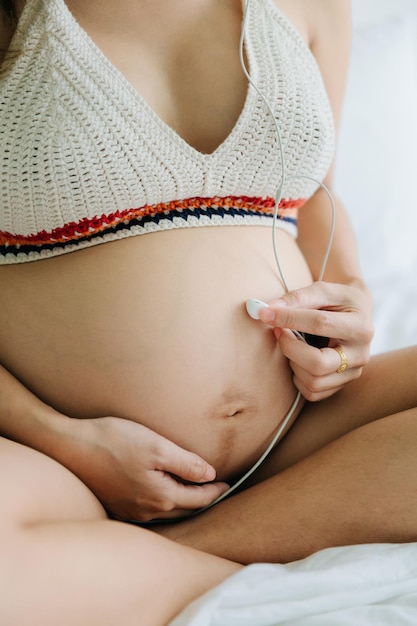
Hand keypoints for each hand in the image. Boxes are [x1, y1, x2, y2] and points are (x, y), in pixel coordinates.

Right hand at [64, 416, 228, 522]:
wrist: (70, 446)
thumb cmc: (114, 441)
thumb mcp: (157, 446)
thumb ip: (186, 463)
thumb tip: (210, 475)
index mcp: (161, 496)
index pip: (199, 498)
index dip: (216, 490)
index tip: (228, 483)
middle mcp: (146, 510)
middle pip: (184, 509)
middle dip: (202, 499)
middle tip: (216, 488)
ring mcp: (130, 511)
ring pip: (166, 510)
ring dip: (183, 501)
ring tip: (194, 489)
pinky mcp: (117, 505)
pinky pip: (149, 508)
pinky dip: (164, 501)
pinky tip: (164, 490)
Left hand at [257, 281, 373, 400]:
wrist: (356, 314)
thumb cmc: (337, 300)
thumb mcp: (323, 290)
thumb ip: (297, 298)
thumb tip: (268, 310)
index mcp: (360, 326)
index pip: (321, 324)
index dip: (289, 318)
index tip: (265, 313)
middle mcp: (360, 354)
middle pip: (318, 364)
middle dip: (290, 348)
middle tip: (278, 332)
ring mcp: (352, 373)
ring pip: (313, 381)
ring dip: (292, 362)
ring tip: (291, 343)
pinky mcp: (341, 385)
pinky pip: (312, 392)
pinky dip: (298, 377)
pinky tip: (298, 359)